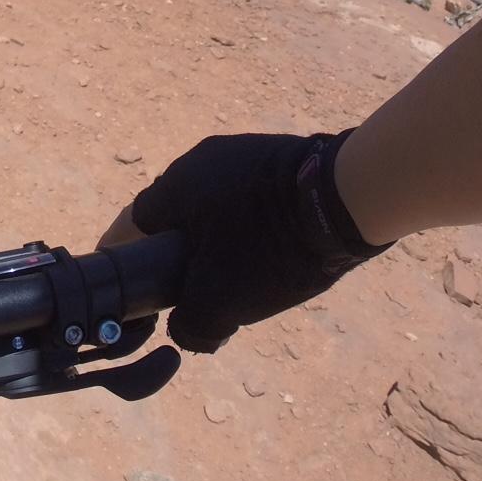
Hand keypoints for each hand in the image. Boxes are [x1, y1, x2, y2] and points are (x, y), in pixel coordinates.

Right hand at [100, 132, 388, 353]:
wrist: (346, 199)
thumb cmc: (270, 247)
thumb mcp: (220, 302)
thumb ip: (190, 326)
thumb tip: (186, 330)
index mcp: (172, 187)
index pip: (136, 227)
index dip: (141, 260)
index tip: (159, 286)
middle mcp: (197, 160)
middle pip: (178, 214)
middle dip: (188, 248)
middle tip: (212, 283)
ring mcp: (239, 150)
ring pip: (216, 202)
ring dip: (225, 232)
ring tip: (253, 266)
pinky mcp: (276, 152)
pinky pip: (251, 191)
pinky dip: (257, 218)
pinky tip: (280, 242)